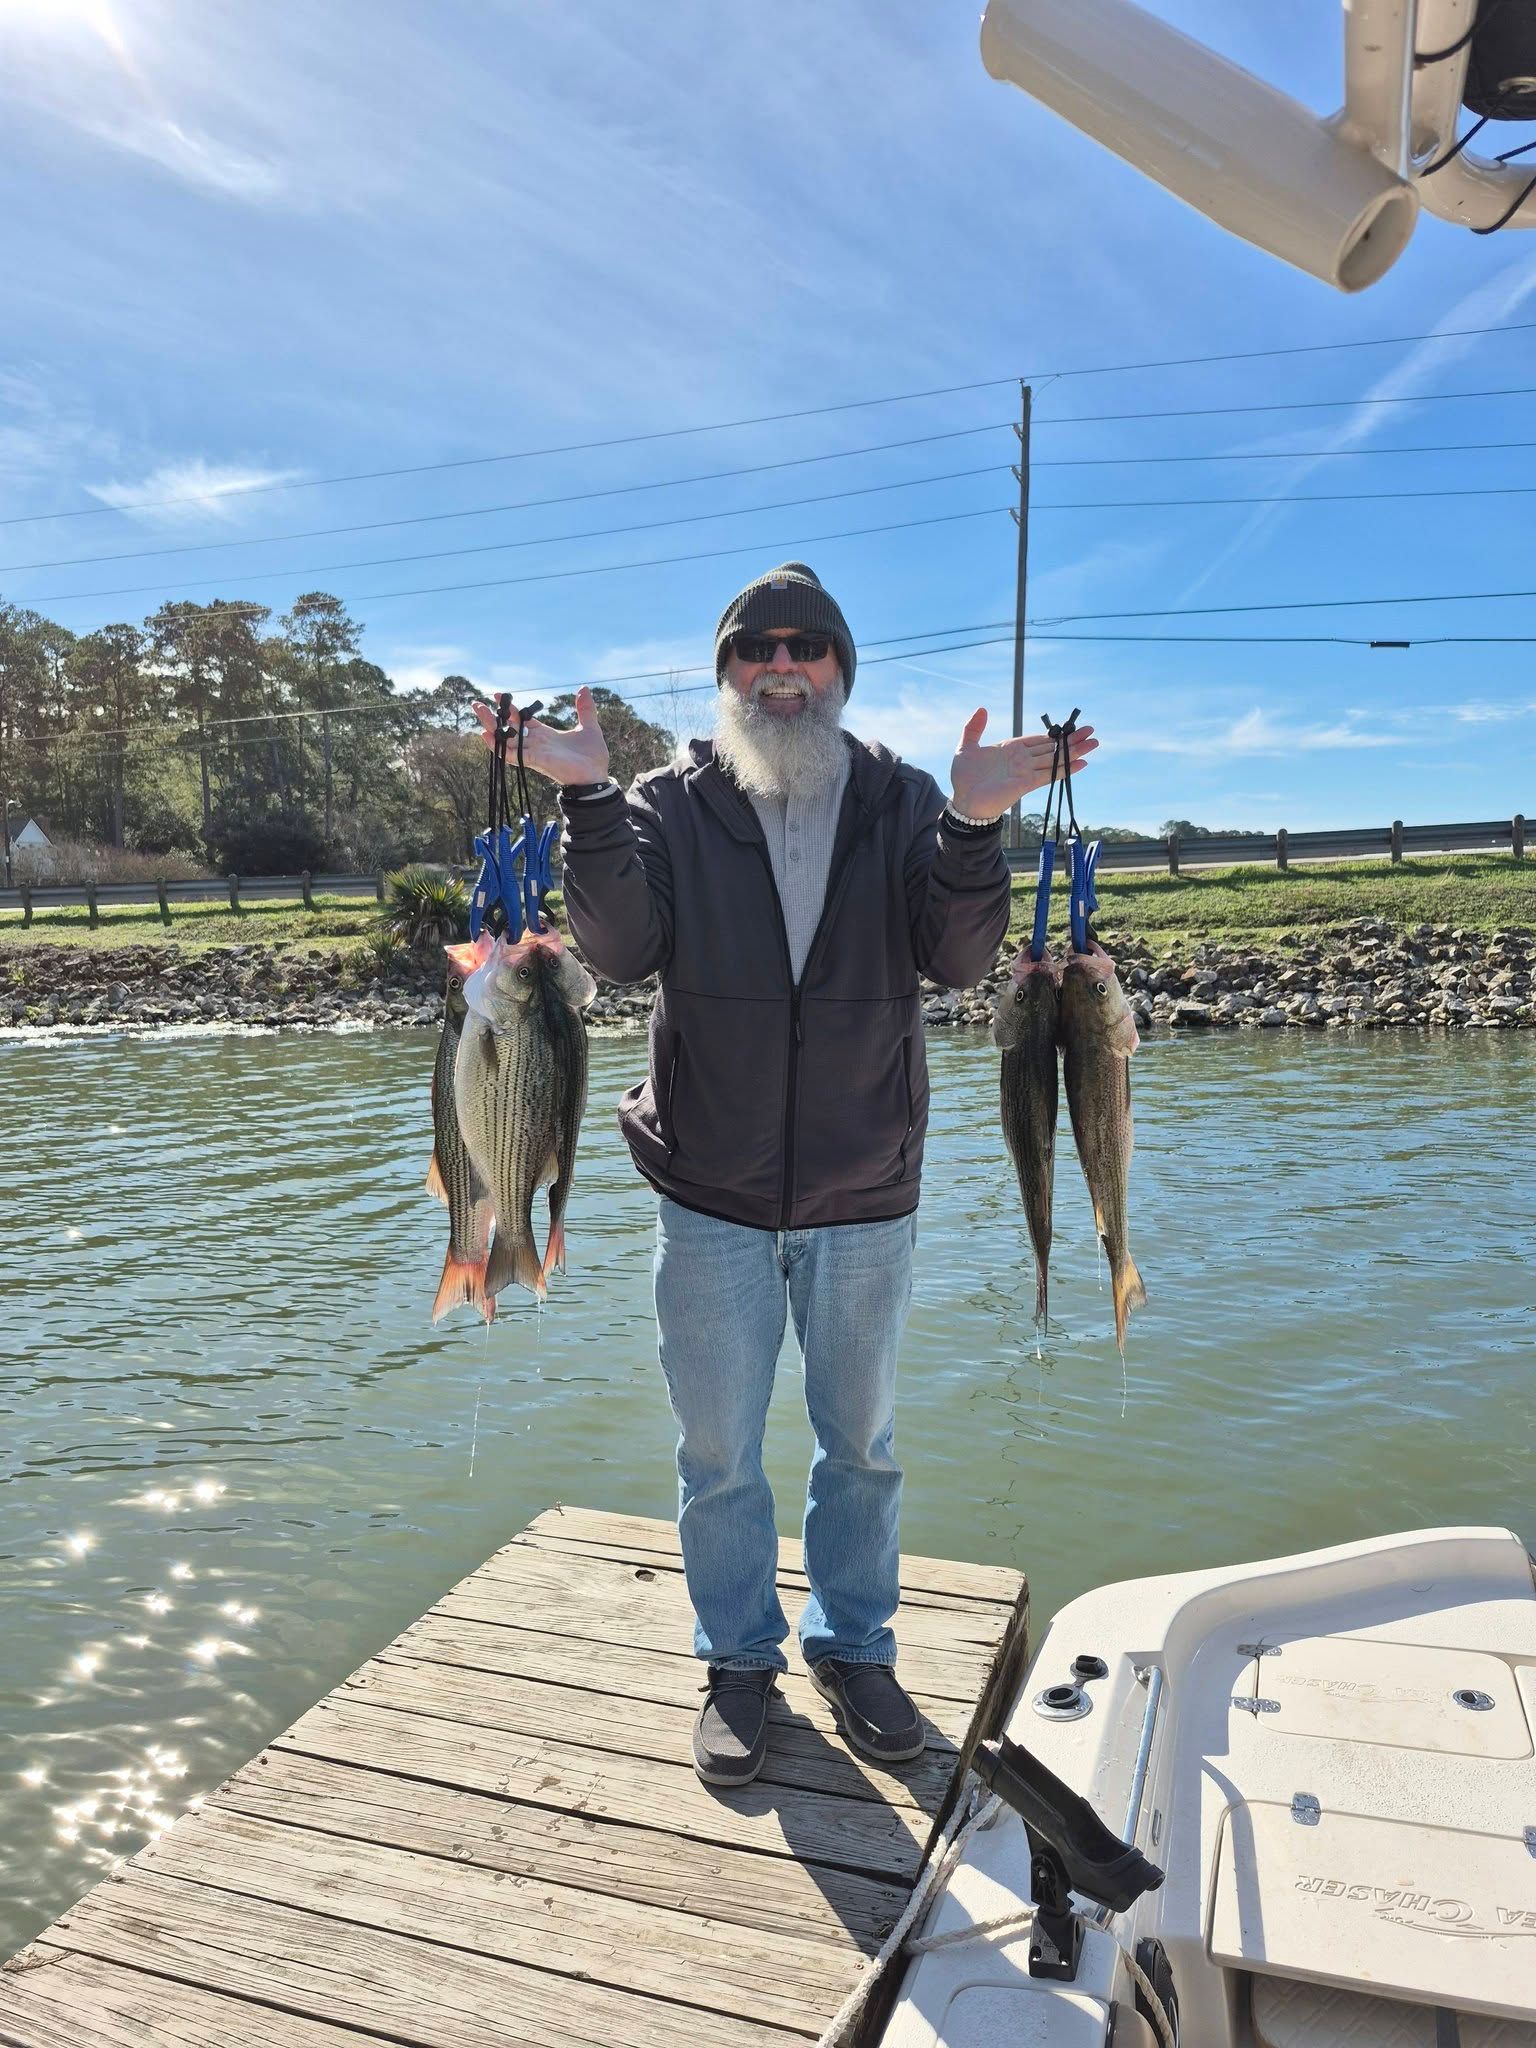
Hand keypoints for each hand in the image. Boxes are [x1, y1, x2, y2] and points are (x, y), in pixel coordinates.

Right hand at [472, 687, 608, 786]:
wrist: (597, 778)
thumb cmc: (592, 757)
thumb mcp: (589, 727)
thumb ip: (585, 709)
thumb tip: (584, 688)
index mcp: (545, 734)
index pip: (522, 719)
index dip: (510, 708)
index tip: (498, 695)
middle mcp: (535, 743)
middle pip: (508, 727)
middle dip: (492, 716)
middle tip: (476, 703)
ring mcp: (533, 752)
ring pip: (506, 739)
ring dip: (490, 726)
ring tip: (477, 711)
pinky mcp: (535, 760)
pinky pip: (511, 754)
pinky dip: (498, 747)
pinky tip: (486, 735)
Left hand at [949, 709, 1096, 818]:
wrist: (963, 801)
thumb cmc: (964, 777)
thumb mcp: (966, 747)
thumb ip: (974, 728)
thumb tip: (982, 708)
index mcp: (1011, 749)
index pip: (1038, 739)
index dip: (1055, 735)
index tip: (1071, 728)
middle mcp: (1023, 759)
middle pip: (1052, 748)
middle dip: (1072, 740)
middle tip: (1092, 731)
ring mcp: (1026, 771)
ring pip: (1055, 759)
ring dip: (1075, 752)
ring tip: (1094, 743)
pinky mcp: (1026, 783)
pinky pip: (1049, 774)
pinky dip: (1065, 769)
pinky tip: (1081, 763)